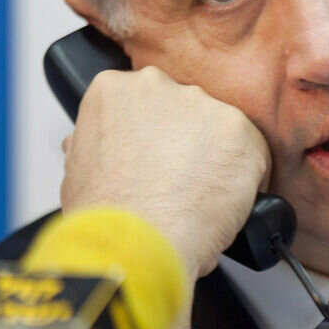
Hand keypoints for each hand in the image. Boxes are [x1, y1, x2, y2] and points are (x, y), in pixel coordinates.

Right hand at [61, 67, 269, 328]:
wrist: (134, 243)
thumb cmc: (103, 216)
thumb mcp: (77, 171)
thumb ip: (97, 146)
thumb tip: (102, 150)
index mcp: (111, 91)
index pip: (142, 105)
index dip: (150, 139)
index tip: (153, 162)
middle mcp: (155, 85)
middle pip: (181, 111)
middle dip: (184, 143)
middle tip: (177, 183)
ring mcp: (198, 104)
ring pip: (217, 130)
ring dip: (215, 159)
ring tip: (197, 200)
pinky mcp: (237, 129)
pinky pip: (251, 153)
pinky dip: (245, 181)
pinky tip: (221, 205)